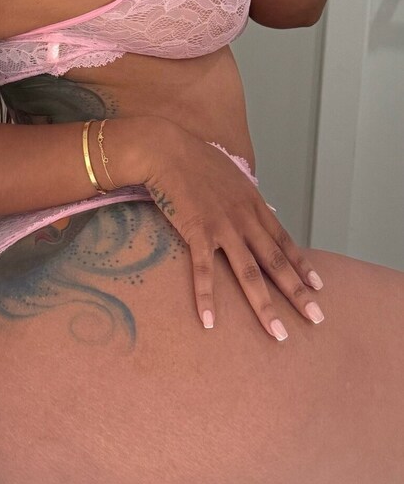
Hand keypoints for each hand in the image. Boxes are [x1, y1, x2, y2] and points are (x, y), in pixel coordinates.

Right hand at [142, 121, 325, 339]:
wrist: (167, 150)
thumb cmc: (194, 159)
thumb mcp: (231, 174)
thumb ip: (246, 196)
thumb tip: (261, 209)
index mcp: (252, 204)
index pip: (284, 241)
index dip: (302, 265)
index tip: (317, 286)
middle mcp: (244, 219)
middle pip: (275, 262)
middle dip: (297, 293)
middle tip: (316, 318)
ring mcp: (222, 227)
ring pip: (249, 273)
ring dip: (264, 306)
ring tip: (278, 333)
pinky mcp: (197, 232)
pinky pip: (203, 271)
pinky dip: (207, 297)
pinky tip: (210, 321)